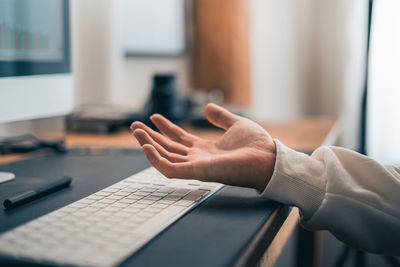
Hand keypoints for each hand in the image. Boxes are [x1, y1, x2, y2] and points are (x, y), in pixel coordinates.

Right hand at [130, 103, 275, 190]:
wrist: (268, 157)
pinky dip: (156, 159)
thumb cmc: (256, 144)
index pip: (179, 139)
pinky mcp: (197, 172)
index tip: (153, 116)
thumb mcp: (235, 124)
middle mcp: (198, 158)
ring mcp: (196, 166)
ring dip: (149, 146)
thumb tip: (207, 107)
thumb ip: (220, 117)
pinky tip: (146, 146)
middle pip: (167, 148)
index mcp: (205, 149)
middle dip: (150, 137)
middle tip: (135, 125)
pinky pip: (170, 169)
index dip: (165, 128)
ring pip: (165, 158)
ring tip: (136, 132)